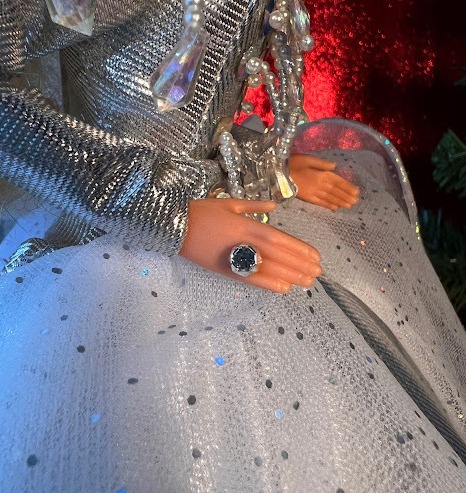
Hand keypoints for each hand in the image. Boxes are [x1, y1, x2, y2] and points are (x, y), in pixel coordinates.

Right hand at [179, 198, 321, 293]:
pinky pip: (251, 278)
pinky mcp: (225, 270)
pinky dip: (268, 284)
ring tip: (307, 282)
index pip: (280, 239)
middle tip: (317, 273)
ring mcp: (235, 258)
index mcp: (247, 225)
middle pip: (278, 256)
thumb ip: (255, 206)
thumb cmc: (202, 212)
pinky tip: (283, 288)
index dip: (299, 249)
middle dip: (299, 264)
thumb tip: (274, 206)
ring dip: (290, 276)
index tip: (315, 256)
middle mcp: (245, 243)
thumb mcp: (230, 204)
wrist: (175, 226)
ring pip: (268, 269)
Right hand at [289, 154, 359, 210]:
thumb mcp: (308, 159)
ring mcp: (314, 193)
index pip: (338, 182)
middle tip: (356, 201)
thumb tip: (335, 166)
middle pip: (336, 191)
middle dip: (347, 196)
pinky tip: (335, 208)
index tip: (357, 192)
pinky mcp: (307, 198)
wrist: (277, 173)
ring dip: (341, 202)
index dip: (348, 187)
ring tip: (350, 206)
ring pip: (330, 198)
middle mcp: (320, 185)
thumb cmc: (293, 163)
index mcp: (322, 174)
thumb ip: (322, 163)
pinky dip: (328, 206)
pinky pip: (320, 203)